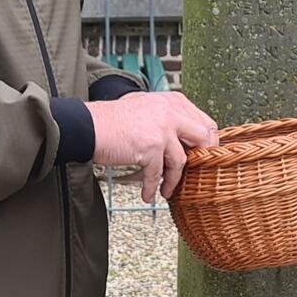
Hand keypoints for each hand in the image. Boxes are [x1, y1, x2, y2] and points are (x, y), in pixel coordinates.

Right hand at [87, 92, 217, 201]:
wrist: (89, 126)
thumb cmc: (113, 119)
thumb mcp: (147, 106)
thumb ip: (167, 116)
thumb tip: (184, 137)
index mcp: (173, 101)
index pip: (204, 122)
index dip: (208, 141)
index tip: (203, 156)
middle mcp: (170, 112)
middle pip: (202, 138)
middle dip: (202, 159)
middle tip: (195, 174)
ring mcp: (162, 129)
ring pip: (181, 161)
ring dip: (174, 180)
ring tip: (167, 190)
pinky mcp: (150, 147)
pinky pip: (158, 173)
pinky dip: (153, 187)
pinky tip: (149, 194)